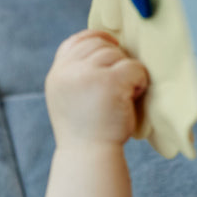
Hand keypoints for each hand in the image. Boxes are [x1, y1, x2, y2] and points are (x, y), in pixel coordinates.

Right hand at [45, 30, 148, 147]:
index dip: (97, 39)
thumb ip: (77, 75)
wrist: (89, 157)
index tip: (113, 46)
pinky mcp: (109, 82)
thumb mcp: (70, 99)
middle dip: (116, 60)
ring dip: (128, 71)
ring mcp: (87, 75)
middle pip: (99, 45)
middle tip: (121, 85)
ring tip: (127, 94)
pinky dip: (139, 80)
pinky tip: (134, 96)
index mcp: (57, 75)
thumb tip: (104, 47)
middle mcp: (68, 72)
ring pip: (117, 55)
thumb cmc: (87, 132)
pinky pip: (133, 67)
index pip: (76, 41)